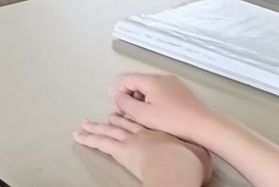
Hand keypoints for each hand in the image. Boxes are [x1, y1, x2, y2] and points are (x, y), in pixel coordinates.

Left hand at [74, 115, 211, 185]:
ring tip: (86, 123)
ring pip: (109, 130)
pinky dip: (88, 138)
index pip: (146, 124)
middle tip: (108, 114)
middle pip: (125, 123)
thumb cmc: (189, 160)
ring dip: (97, 126)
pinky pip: (100, 142)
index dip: (137, 119)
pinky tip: (79, 136)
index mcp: (161, 132)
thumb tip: (199, 148)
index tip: (130, 114)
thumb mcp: (199, 152)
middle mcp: (143, 133)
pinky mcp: (120, 150)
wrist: (177, 164)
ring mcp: (130, 140)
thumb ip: (195, 148)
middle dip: (116, 118)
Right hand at [113, 74, 215, 144]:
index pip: (124, 80)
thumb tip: (112, 92)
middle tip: (134, 117)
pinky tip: (161, 117)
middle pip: (137, 83)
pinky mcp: (182, 92)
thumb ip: (124, 102)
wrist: (204, 126)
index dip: (119, 95)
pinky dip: (156, 102)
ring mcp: (174, 84)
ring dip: (143, 101)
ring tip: (148, 119)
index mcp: (151, 79)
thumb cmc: (173, 121)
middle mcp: (162, 77)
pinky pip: (161, 93)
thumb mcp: (143, 114)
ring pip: (149, 89)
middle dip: (131, 99)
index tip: (122, 112)